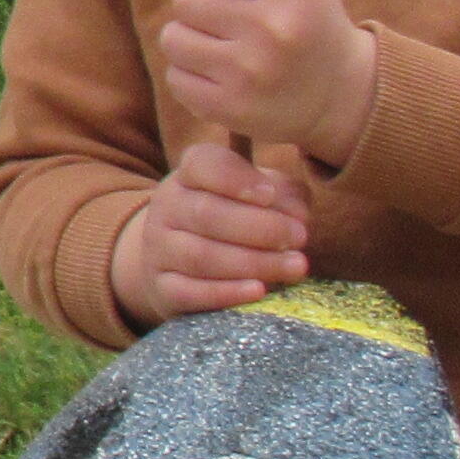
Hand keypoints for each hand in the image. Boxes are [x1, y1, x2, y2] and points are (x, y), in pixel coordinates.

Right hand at [113, 138, 315, 324]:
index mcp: (190, 176)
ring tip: (296, 266)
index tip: (270, 194)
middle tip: (300, 237)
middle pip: (205, 214)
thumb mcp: (260, 196)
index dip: (235, 179)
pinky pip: (189, 292)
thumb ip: (284, 196)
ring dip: (253, 263)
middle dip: (259, 227)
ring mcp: (158, 249)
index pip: (202, 164)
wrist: (182, 259)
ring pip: (200, 256)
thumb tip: (297, 216)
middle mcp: (167, 207)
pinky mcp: (162, 288)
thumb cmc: (237, 219)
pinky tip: (259, 291)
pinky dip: (225, 293)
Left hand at [157, 0, 379, 166]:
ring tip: (226, 47)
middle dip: (203, 4)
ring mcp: (250, 74)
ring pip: (173, 37)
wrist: (340, 96)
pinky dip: (190, 75)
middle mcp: (275, 31)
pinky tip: (222, 76)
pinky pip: (175, 78)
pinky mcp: (230, 109)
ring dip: (191, 39)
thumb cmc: (311, 19)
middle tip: (234, 20)